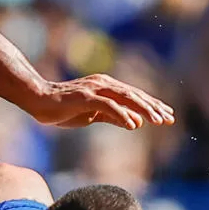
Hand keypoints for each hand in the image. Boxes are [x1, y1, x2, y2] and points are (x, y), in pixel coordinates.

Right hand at [32, 74, 174, 129]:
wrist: (38, 100)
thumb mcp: (92, 115)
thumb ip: (113, 116)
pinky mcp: (85, 97)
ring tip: (158, 121)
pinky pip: (108, 106)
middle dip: (154, 107)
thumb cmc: (63, 108)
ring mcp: (95, 89)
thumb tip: (135, 122)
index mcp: (106, 87)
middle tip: (170, 119)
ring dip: (144, 109)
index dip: (152, 105)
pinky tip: (134, 124)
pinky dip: (122, 114)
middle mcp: (104, 84)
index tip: (168, 116)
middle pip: (135, 95)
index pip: (134, 96)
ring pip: (126, 98)